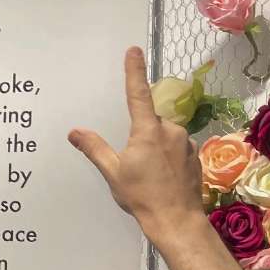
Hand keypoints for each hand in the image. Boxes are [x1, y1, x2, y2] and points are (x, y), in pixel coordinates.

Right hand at [68, 47, 204, 235]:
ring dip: (154, 148)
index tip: (134, 50)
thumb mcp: (113, 172)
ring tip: (148, 176)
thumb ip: (95, 148)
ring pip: (164, 136)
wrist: (176, 219)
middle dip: (140, 136)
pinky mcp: (195, 155)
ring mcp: (186, 142)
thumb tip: (75, 131)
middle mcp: (170, 130)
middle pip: (150, 122)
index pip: (137, 94)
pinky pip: (176, 148)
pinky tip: (161, 178)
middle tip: (133, 164)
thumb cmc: (141, 195)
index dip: (134, 71)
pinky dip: (167, 158)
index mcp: (147, 131)